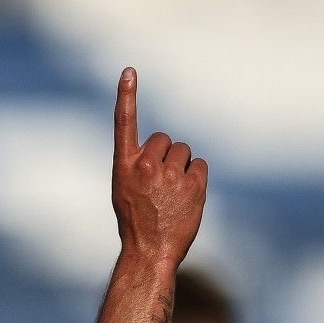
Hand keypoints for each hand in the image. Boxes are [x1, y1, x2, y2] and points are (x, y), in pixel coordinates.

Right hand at [111, 67, 206, 270]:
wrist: (149, 251)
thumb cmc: (136, 221)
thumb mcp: (125, 189)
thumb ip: (140, 164)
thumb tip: (167, 149)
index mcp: (123, 166)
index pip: (124, 123)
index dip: (127, 95)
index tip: (129, 71)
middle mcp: (146, 166)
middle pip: (166, 139)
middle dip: (166, 155)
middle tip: (159, 183)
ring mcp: (170, 175)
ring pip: (184, 152)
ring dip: (181, 167)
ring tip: (171, 193)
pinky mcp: (193, 185)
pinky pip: (200, 166)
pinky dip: (195, 178)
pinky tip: (185, 197)